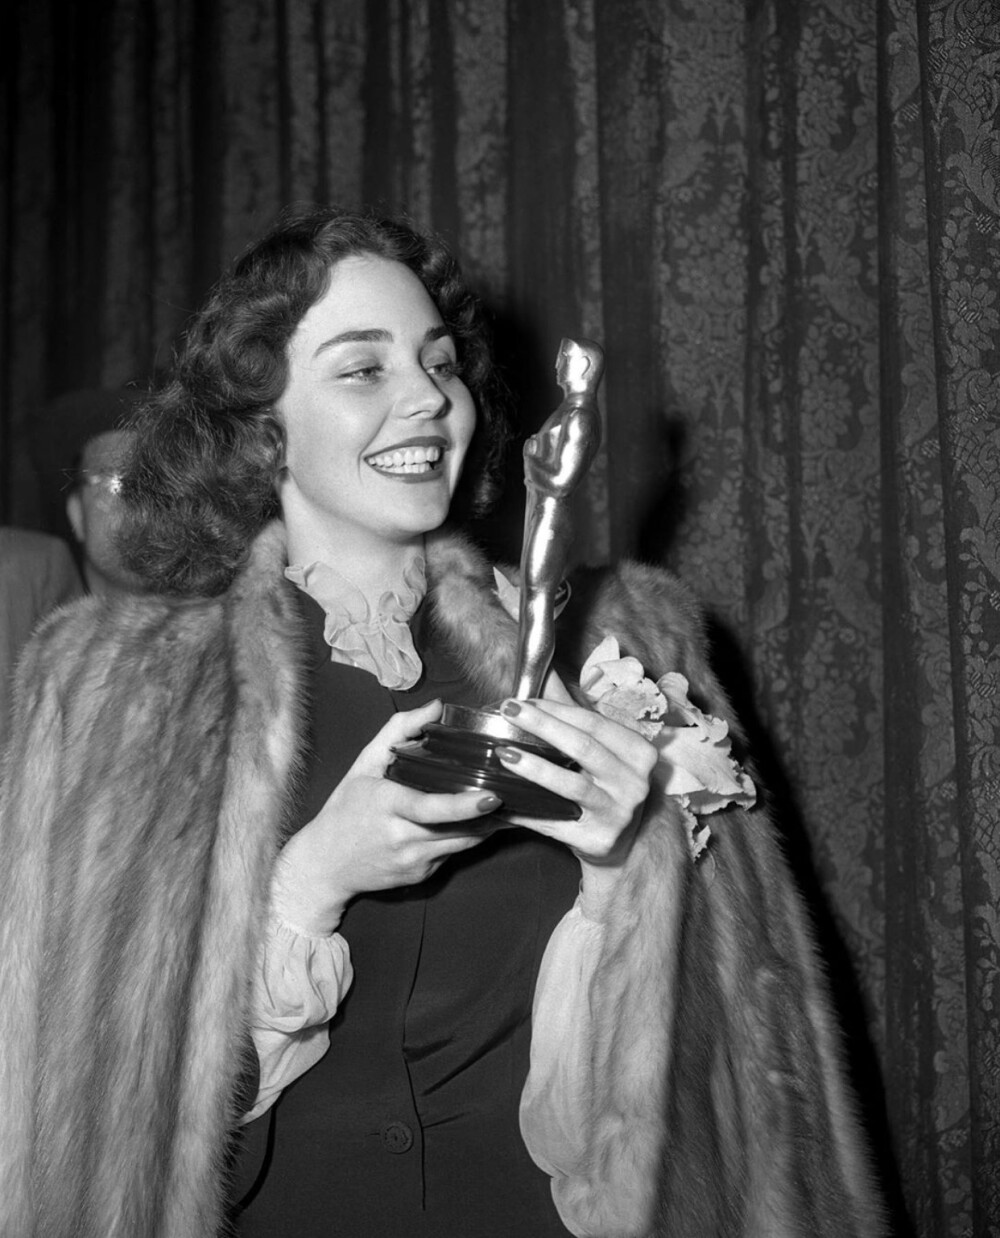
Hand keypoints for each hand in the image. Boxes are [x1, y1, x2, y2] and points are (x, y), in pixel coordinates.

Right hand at [274, 700, 499, 933]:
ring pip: (463, 844)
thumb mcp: (364, 764)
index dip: (463, 805)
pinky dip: (468, 837)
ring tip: (511, 805)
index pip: (429, 809)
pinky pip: (453, 853)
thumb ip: (399, 730)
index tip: (492, 796)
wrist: (325, 865)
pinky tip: (481, 821)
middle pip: (457, 829)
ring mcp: (413, 861)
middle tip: (518, 793)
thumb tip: (437, 706)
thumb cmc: (346, 809)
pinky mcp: (422, 875)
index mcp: (387, 805)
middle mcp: (402, 837)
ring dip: (489, 826)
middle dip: (491, 814)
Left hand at [495, 685, 656, 900]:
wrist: (624, 844)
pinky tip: (502, 797)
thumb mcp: (602, 749)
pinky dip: (526, 810)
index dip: (555, 710)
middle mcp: (634, 783)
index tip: (521, 700)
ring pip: (571, 785)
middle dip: (542, 726)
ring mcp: (618, 814)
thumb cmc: (606, 786)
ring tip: (503, 753)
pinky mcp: (598, 840)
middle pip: (583, 747)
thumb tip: (544, 672)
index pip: (593, 723)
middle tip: (507, 711)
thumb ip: (574, 714)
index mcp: (639, 753)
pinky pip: (554, 822)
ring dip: (534, 768)